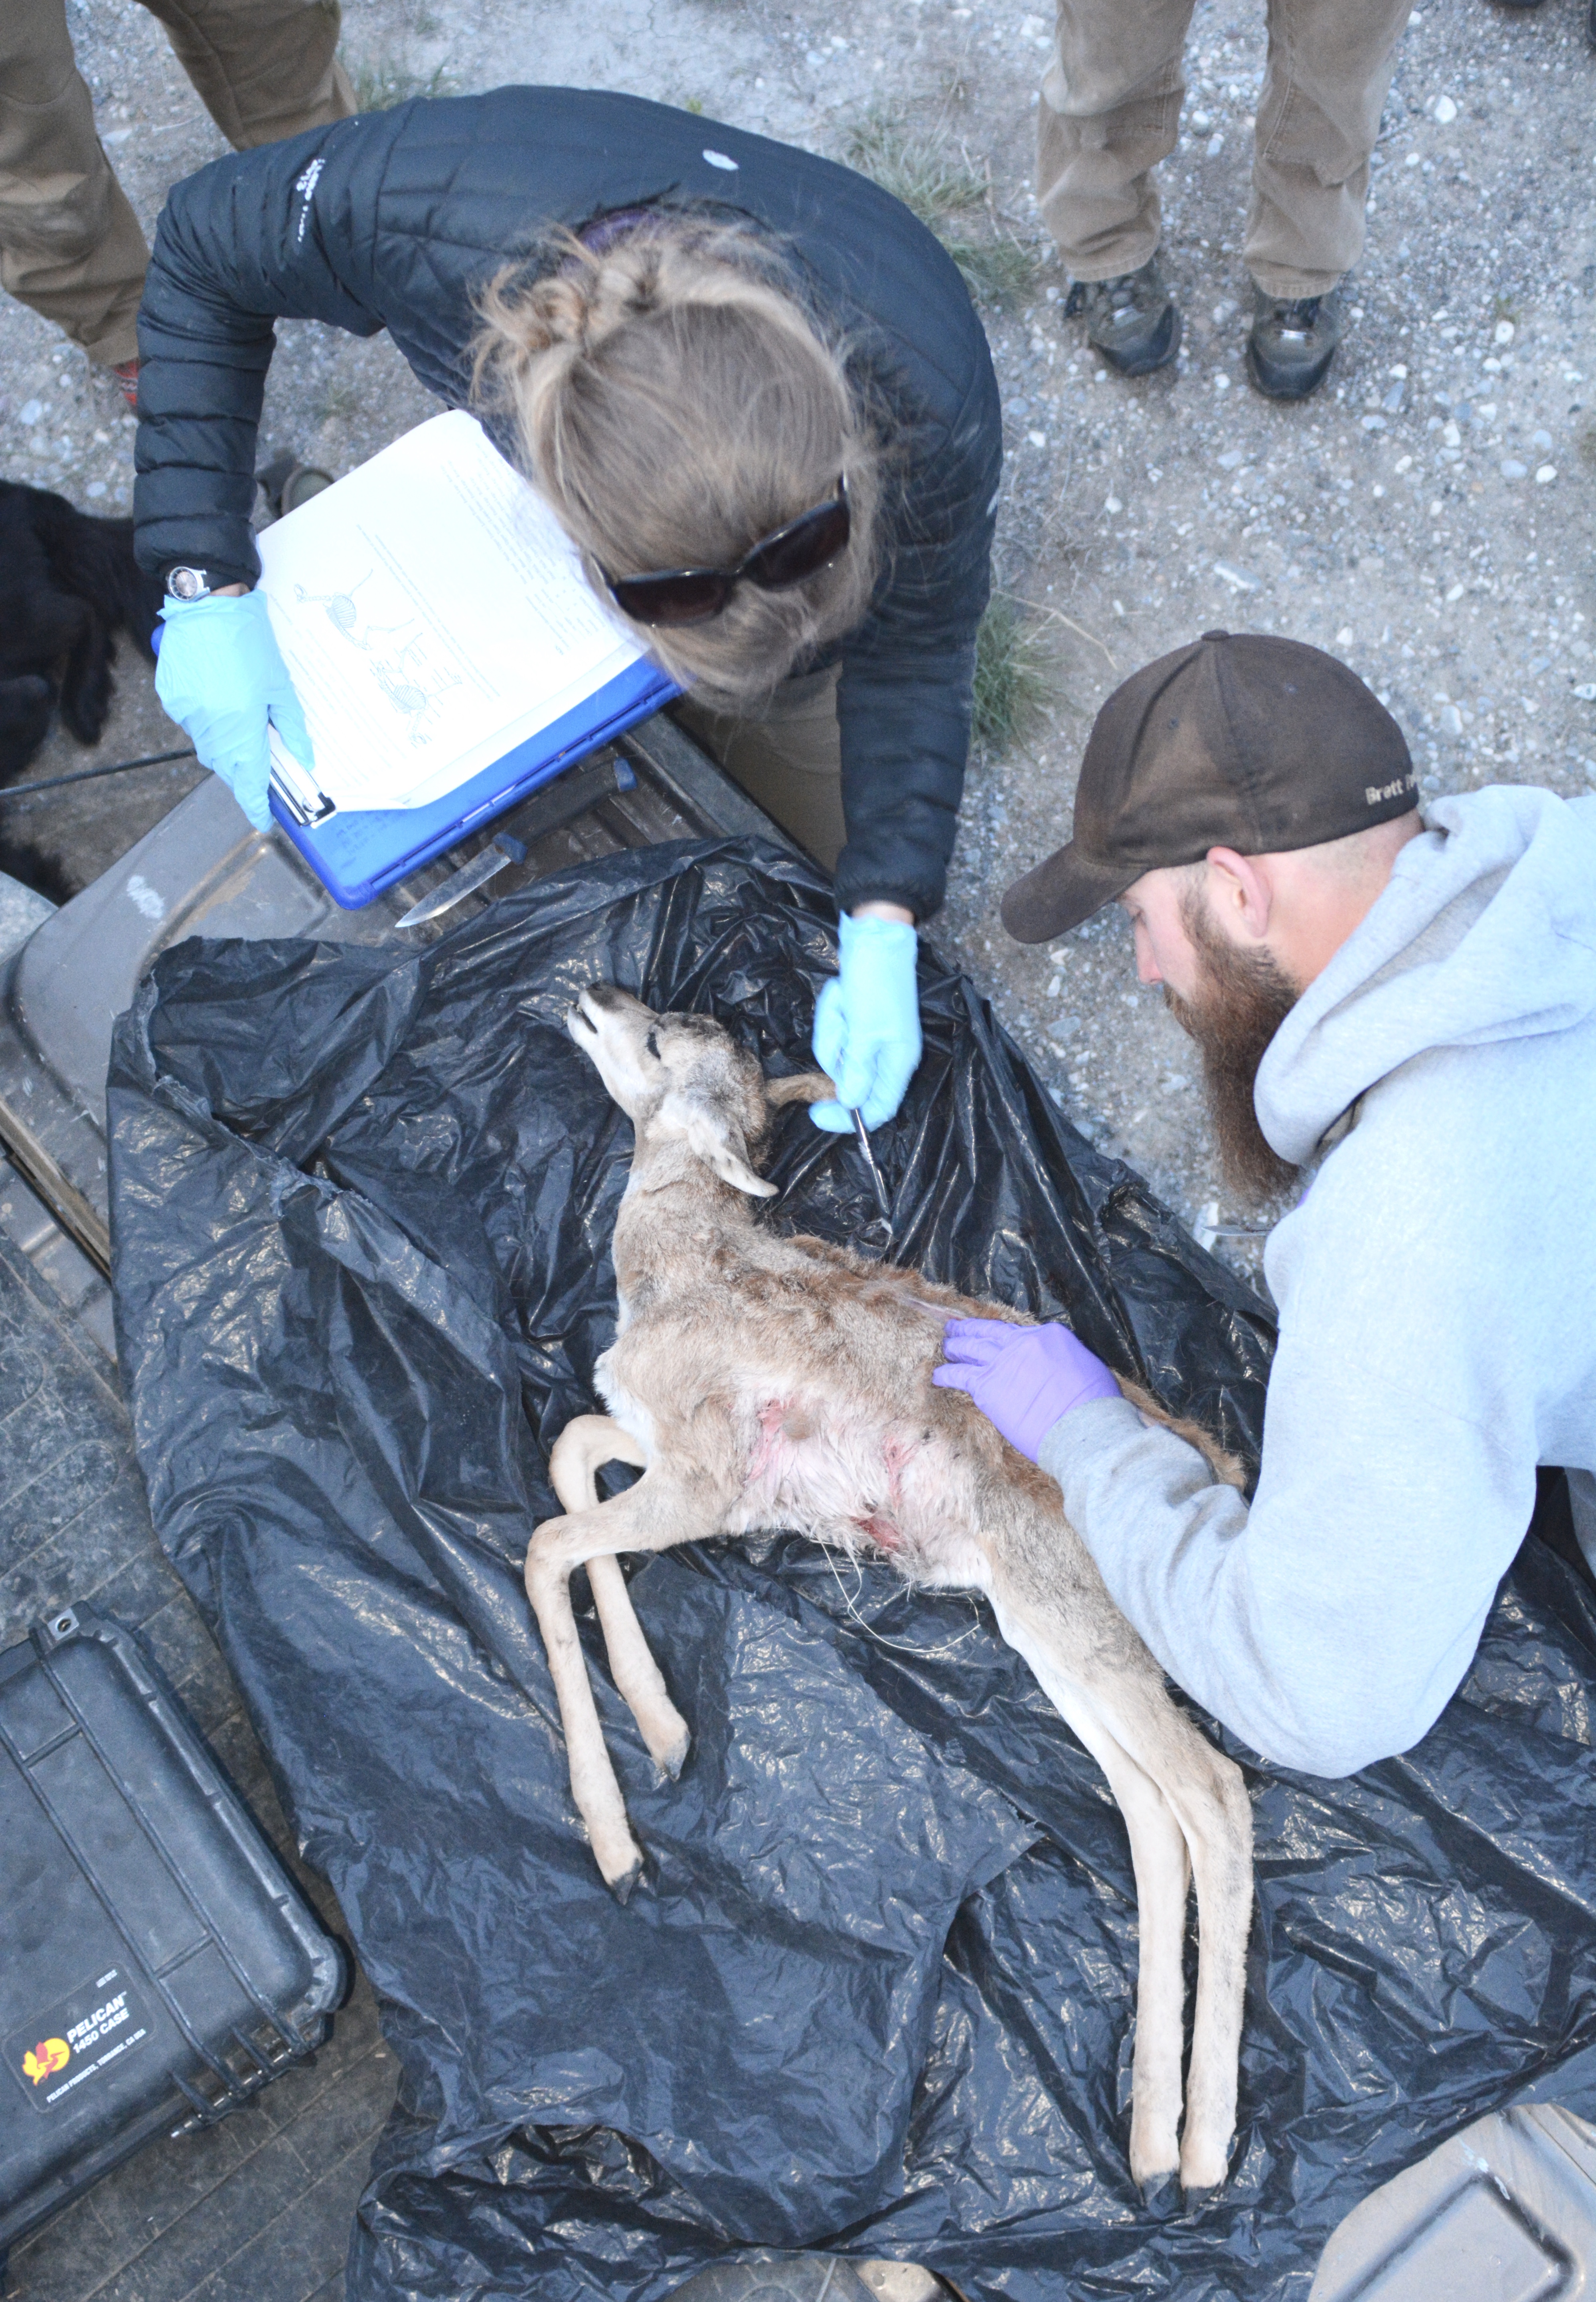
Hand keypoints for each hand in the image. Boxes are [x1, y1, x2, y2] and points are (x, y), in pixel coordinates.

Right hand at [154, 589, 311, 831]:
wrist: (208, 605)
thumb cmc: (249, 641)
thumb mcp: (280, 685)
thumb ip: (292, 727)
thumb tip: (304, 758)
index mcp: (241, 724)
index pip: (248, 779)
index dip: (255, 804)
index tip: (262, 819)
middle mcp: (210, 725)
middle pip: (226, 767)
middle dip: (242, 773)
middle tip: (259, 769)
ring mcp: (186, 712)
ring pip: (207, 747)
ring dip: (225, 746)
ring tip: (239, 721)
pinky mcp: (171, 698)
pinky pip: (191, 724)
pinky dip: (206, 722)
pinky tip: (217, 700)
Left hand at [810, 909, 920, 1130]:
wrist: (875, 937)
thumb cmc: (876, 982)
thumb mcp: (864, 1030)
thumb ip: (856, 1069)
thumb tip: (849, 1104)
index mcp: (898, 1061)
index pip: (878, 1109)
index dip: (847, 1119)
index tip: (815, 1115)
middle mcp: (887, 1054)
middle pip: (849, 1078)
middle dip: (835, 1052)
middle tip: (840, 1022)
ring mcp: (872, 1036)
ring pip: (837, 1054)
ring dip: (832, 1030)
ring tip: (842, 1003)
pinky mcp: (859, 1021)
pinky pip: (835, 1032)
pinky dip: (833, 1016)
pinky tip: (840, 997)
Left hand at [932, 1318, 1119, 1460]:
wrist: (1084, 1427)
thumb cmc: (1096, 1405)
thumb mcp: (1089, 1368)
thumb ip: (1066, 1361)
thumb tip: (1060, 1368)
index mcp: (1050, 1335)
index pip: (1018, 1331)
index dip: (1003, 1335)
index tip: (995, 1337)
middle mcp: (1023, 1343)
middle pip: (989, 1331)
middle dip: (970, 1329)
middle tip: (955, 1328)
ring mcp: (1003, 1363)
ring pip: (970, 1348)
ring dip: (955, 1345)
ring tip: (945, 1346)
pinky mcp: (987, 1386)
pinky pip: (959, 1375)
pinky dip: (946, 1374)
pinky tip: (937, 1376)